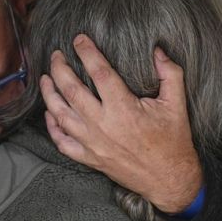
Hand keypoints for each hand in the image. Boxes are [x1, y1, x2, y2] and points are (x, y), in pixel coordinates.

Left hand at [40, 34, 202, 213]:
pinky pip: (62, 142)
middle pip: (72, 91)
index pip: (99, 73)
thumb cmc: (173, 142)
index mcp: (124, 109)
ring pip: (61, 115)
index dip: (87, 53)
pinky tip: (50, 112)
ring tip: (45, 78)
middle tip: (56, 55)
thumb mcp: (177, 105)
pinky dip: (53, 127)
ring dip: (50, 94)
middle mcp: (103, 126)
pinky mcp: (90, 159)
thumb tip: (157, 49)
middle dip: (60, 69)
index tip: (79, 40)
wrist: (169, 180)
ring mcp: (93, 144)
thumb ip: (170, 73)